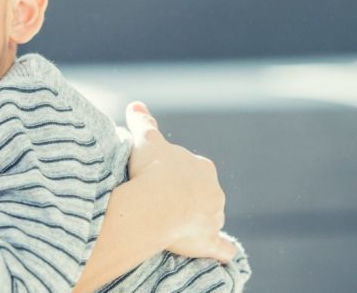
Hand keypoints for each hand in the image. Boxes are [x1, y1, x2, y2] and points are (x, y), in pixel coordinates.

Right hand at [124, 102, 235, 262]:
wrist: (158, 201)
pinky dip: (222, 250)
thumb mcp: (145, 139)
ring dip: (200, 222)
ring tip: (178, 227)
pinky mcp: (209, 241)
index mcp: (202, 167)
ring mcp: (213, 217)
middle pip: (204, 194)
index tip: (162, 178)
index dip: (179, 174)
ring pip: (211, 218)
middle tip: (165, 203)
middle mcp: (213, 191)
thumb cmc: (153, 168)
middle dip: (190, 198)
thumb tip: (135, 104)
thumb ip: (142, 121)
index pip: (194, 169)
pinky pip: (221, 248)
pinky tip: (220, 253)